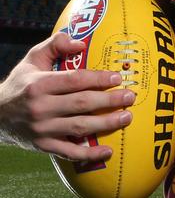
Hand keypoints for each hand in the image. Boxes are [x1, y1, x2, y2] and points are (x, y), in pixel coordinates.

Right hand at [0, 32, 134, 160]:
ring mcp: (42, 129)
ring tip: (127, 117)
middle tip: (130, 97)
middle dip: (109, 101)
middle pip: (81, 104)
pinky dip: (90, 154)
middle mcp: (40, 108)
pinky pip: (70, 152)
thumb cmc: (21, 83)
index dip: (98, 79)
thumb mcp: (32, 59)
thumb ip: (55, 45)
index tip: (117, 78)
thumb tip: (81, 43)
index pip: (74, 81)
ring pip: (80, 128)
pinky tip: (109, 151)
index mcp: (39, 85)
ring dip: (106, 124)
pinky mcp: (43, 146)